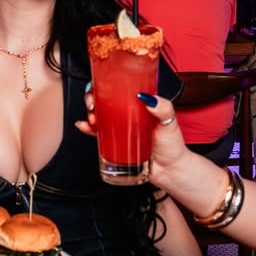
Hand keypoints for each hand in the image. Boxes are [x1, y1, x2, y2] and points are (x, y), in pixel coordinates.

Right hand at [75, 87, 193, 184]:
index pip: (120, 88)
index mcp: (139, 104)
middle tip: (93, 105)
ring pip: (99, 115)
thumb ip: (163, 108)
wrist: (170, 170)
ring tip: (92, 119)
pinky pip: (97, 133)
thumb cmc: (172, 144)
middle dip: (93, 99)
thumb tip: (148, 98)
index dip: (107, 84)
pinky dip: (88, 128)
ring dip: (90, 113)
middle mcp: (127, 113)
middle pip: (105, 100)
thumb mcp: (170, 122)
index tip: (102, 86)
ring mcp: (120, 127)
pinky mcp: (115, 142)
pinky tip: (84, 126)